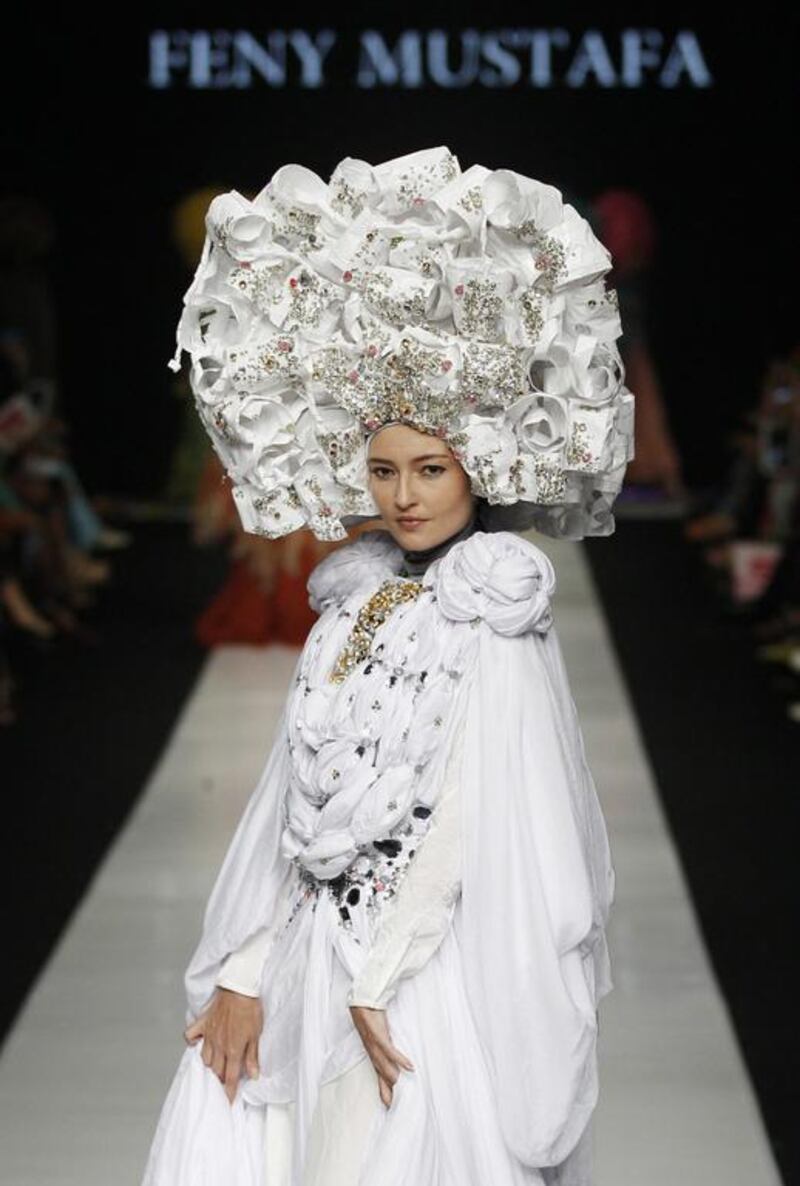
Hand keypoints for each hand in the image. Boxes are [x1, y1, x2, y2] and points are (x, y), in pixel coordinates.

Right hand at [184, 988, 263, 1103]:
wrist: (239, 986)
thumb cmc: (250, 1009)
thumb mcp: (256, 1034)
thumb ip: (252, 1056)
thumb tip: (253, 1075)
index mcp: (233, 1050)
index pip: (229, 1078)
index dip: (229, 1092)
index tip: (228, 1102)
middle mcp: (218, 1046)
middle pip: (215, 1071)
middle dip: (219, 1079)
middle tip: (223, 1082)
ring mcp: (208, 1035)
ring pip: (204, 1058)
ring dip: (209, 1064)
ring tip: (215, 1065)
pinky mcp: (202, 1023)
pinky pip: (190, 1036)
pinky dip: (192, 1042)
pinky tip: (197, 1044)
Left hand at [348, 1004, 414, 1107]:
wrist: (362, 1002)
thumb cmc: (373, 1019)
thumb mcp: (381, 1036)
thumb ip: (388, 1048)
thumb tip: (397, 1060)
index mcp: (373, 1053)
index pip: (379, 1075)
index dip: (383, 1091)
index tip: (388, 1106)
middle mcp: (372, 1052)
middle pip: (380, 1075)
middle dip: (386, 1090)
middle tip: (393, 1106)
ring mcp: (374, 1044)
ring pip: (384, 1065)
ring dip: (392, 1078)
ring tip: (401, 1090)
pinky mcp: (378, 1035)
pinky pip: (389, 1050)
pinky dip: (399, 1059)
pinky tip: (409, 1066)